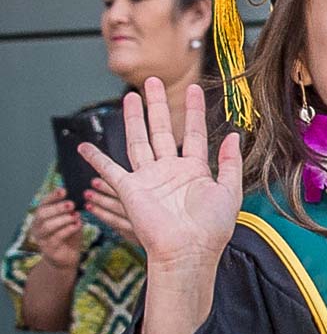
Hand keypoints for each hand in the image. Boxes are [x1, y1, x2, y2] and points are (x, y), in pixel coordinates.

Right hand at [27, 188, 82, 268]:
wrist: (68, 257)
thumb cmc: (69, 234)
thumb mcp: (71, 219)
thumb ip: (72, 210)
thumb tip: (81, 194)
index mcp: (42, 216)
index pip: (44, 203)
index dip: (53, 196)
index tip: (64, 190)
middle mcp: (37, 226)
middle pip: (42, 214)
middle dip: (57, 207)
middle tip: (72, 204)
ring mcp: (41, 238)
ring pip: (48, 226)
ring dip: (63, 219)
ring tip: (76, 215)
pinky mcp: (48, 249)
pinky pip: (56, 238)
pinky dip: (68, 230)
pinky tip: (78, 225)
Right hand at [78, 77, 242, 272]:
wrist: (188, 252)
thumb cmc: (211, 229)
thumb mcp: (230, 191)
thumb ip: (230, 162)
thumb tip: (233, 135)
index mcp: (194, 170)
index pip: (193, 132)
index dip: (194, 110)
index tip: (194, 90)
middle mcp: (170, 171)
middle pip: (162, 129)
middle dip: (158, 105)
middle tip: (153, 82)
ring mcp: (150, 179)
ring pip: (140, 140)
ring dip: (135, 119)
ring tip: (131, 97)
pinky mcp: (131, 190)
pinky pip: (111, 170)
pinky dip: (96, 159)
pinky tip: (86, 147)